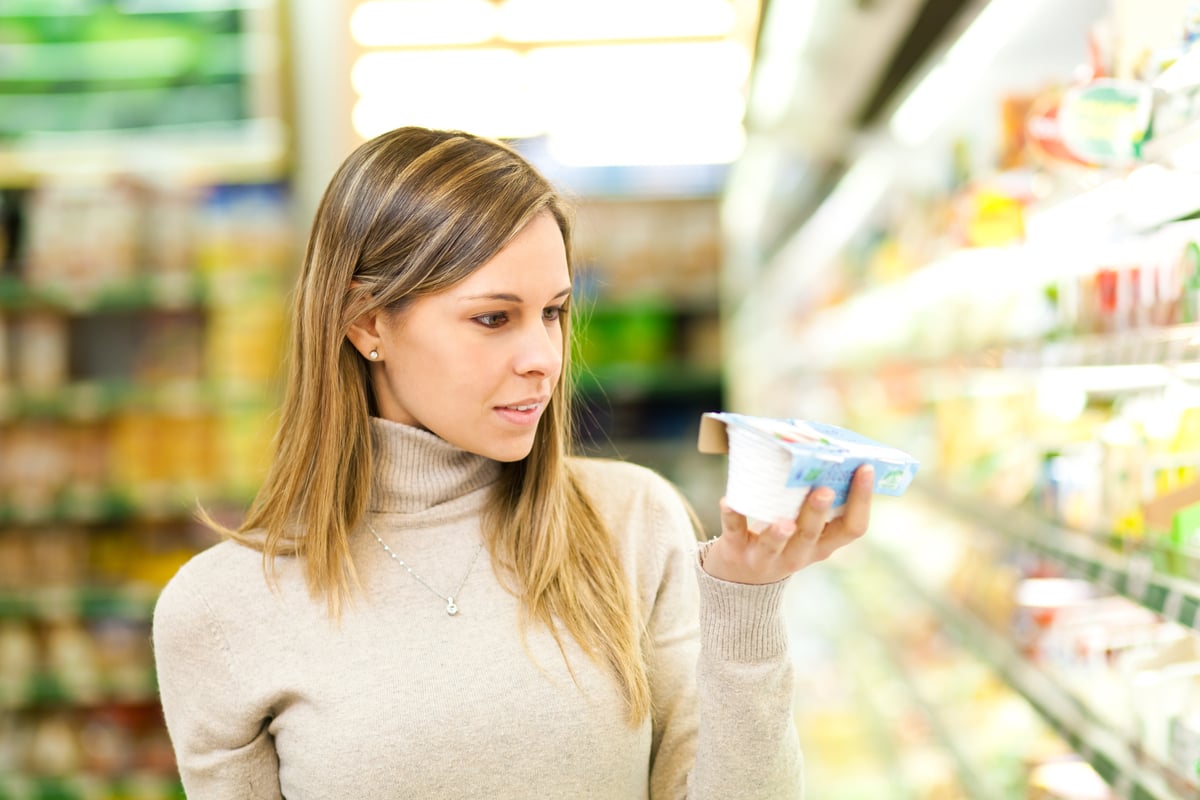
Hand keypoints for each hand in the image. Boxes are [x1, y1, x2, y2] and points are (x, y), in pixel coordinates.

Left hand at [702, 465, 873, 584]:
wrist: (738, 581)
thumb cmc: (779, 540)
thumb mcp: (804, 530)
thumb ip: (813, 502)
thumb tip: (822, 448)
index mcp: (822, 545)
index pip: (853, 528)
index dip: (863, 500)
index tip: (866, 468)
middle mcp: (798, 554)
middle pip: (812, 535)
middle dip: (818, 512)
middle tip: (825, 490)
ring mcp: (765, 557)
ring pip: (775, 545)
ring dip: (779, 532)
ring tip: (784, 521)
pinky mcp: (735, 551)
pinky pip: (734, 533)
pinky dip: (732, 516)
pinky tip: (728, 501)